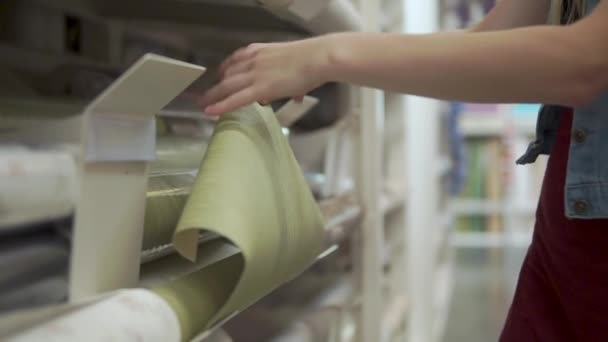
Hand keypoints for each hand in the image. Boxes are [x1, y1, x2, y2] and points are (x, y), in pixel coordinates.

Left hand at [200, 36, 335, 114]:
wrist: (318, 58)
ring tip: (201, 104)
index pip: (235, 60)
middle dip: (214, 85)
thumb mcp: (293, 65)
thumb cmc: (313, 61)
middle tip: (203, 94)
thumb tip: (296, 95)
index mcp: (260, 51)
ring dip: (212, 96)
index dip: (225, 71)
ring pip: (226, 86)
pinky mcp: (260, 88)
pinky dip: (221, 105)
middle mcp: (252, 60)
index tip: (220, 77)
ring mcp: (255, 74)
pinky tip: (209, 111)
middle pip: (226, 73)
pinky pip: (235, 99)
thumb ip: (290, 80)